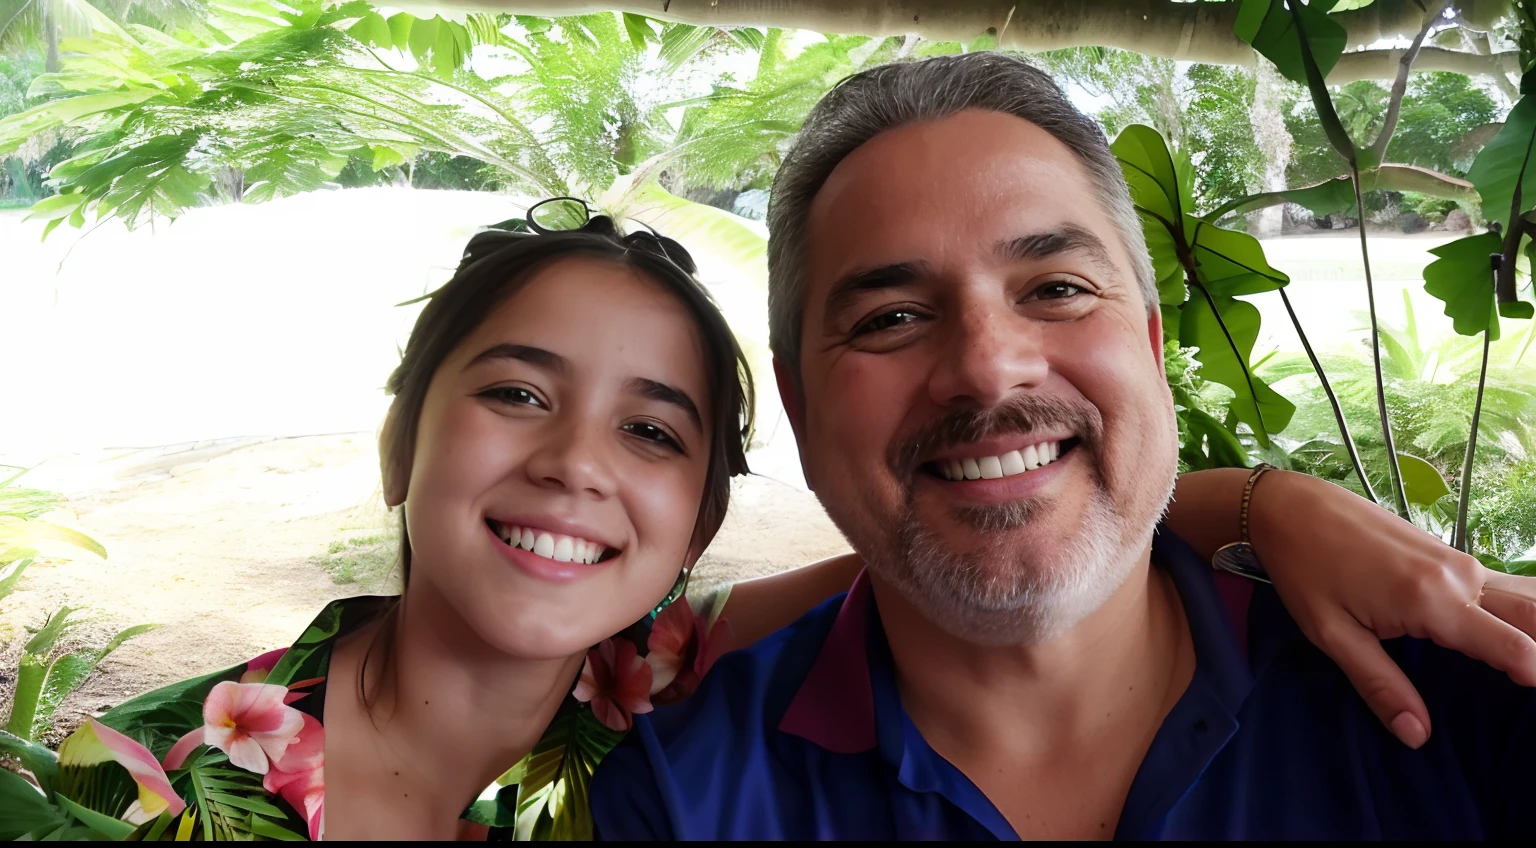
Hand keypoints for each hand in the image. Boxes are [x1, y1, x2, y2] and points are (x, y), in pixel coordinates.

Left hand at [1249, 470, 1535, 748]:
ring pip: (1526, 595)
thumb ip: (1380, 685)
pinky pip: (1504, 584)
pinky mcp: (1450, 554)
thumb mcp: (1332, 635)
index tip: (1532, 698)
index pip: (1512, 646)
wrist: (1291, 506)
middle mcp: (1459, 577)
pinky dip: (1524, 608)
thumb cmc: (1305, 569)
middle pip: (1533, 615)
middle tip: (1533, 682)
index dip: (1534, 673)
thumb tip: (1417, 735)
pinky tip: (1519, 630)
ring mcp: (1459, 561)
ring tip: (1530, 662)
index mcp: (1433, 601)